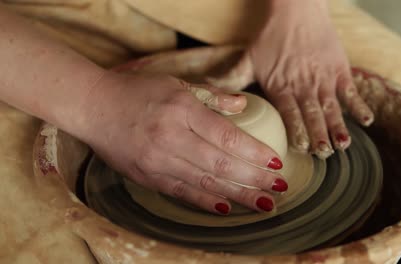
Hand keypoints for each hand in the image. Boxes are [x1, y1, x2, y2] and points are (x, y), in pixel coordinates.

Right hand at [79, 72, 287, 214]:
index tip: (276, 163)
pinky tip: (226, 207)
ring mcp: (157, 160)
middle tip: (279, 189)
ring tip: (263, 204)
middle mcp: (171, 137)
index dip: (254, 152)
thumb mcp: (177, 84)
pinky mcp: (146, 176)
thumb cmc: (137, 91)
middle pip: (221, 163)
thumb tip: (244, 106)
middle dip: (254, 179)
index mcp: (182, 109)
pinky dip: (205, 201)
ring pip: (205, 181)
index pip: (227, 136)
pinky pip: (181, 192)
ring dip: (237, 195)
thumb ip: (212, 95)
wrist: (93, 107)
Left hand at [207, 0, 372, 158]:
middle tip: (323, 154)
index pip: (290, 114)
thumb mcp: (248, 58)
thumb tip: (206, 87)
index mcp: (281, 87)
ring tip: (343, 145)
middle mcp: (304, 86)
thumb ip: (231, 78)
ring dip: (338, 127)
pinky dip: (359, 105)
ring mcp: (324, 79)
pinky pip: (351, 91)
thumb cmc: (271, 36)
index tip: (300, 149)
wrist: (297, 10)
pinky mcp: (339, 69)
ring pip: (332, 107)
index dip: (296, 131)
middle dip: (318, 136)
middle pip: (312, 115)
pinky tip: (366, 121)